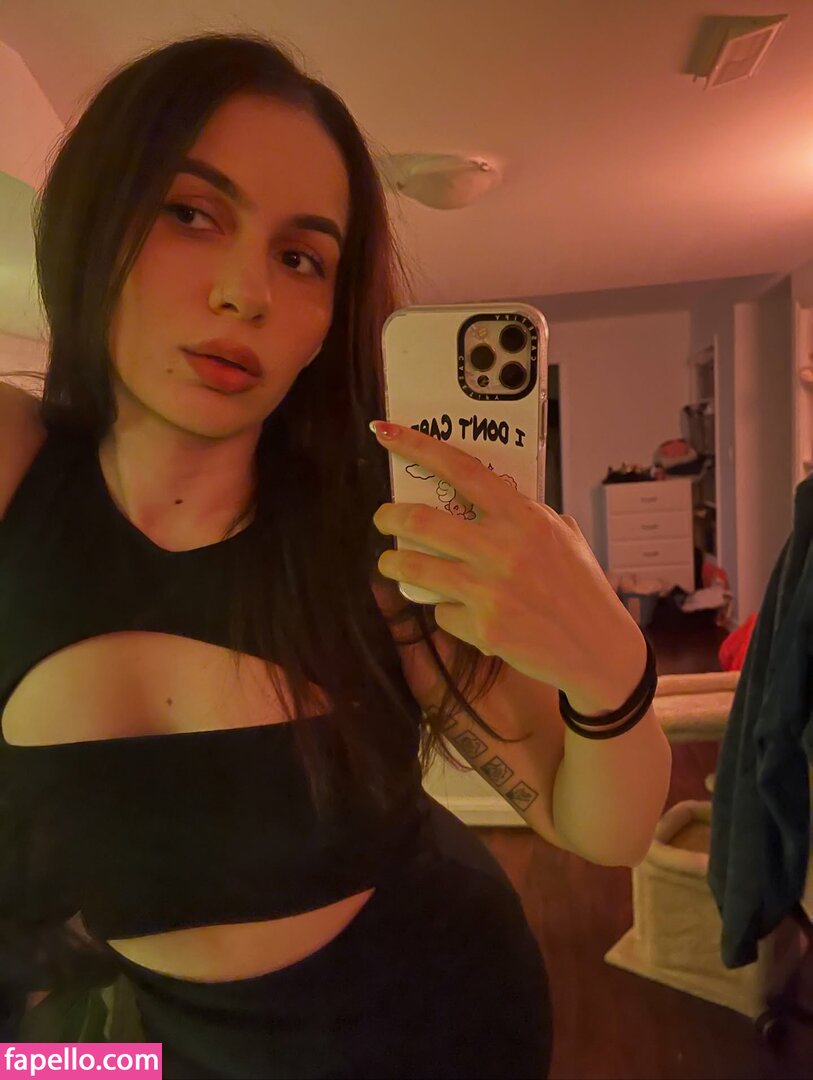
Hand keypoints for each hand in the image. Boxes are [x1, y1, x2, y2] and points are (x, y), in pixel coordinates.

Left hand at [370, 421, 646, 713]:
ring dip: (393, 564)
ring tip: (391, 563)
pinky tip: (464, 613)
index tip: (385, 433)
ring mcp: (490, 591)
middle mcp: (503, 549)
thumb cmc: (580, 588)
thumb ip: (521, 515)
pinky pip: (442, 611)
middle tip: (383, 518)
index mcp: (523, 517)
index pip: (460, 469)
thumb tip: (475, 497)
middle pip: (421, 522)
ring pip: (416, 569)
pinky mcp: (483, 629)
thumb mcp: (561, 535)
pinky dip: (445, 610)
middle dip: (389, 517)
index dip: (416, 447)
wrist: (598, 650)